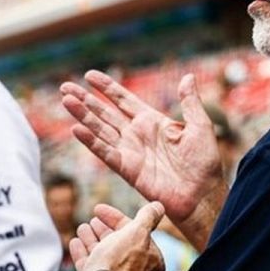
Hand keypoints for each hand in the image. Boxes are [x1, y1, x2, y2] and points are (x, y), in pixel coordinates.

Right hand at [60, 71, 225, 224]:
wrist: (201, 194)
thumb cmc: (204, 163)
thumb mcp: (200, 126)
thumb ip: (190, 102)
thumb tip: (188, 77)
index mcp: (152, 122)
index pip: (123, 100)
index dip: (107, 88)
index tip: (89, 75)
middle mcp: (136, 135)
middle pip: (105, 113)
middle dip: (85, 100)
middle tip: (65, 87)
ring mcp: (130, 151)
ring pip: (100, 129)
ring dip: (83, 115)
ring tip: (66, 100)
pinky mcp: (127, 169)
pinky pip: (105, 152)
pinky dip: (91, 141)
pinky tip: (76, 129)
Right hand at [71, 202, 165, 270]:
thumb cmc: (120, 262)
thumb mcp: (137, 232)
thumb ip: (148, 217)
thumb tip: (159, 207)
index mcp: (153, 263)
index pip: (136, 234)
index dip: (117, 219)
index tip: (99, 210)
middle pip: (120, 247)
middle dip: (104, 231)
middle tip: (92, 221)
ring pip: (106, 259)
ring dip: (93, 241)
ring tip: (82, 229)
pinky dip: (85, 255)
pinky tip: (75, 243)